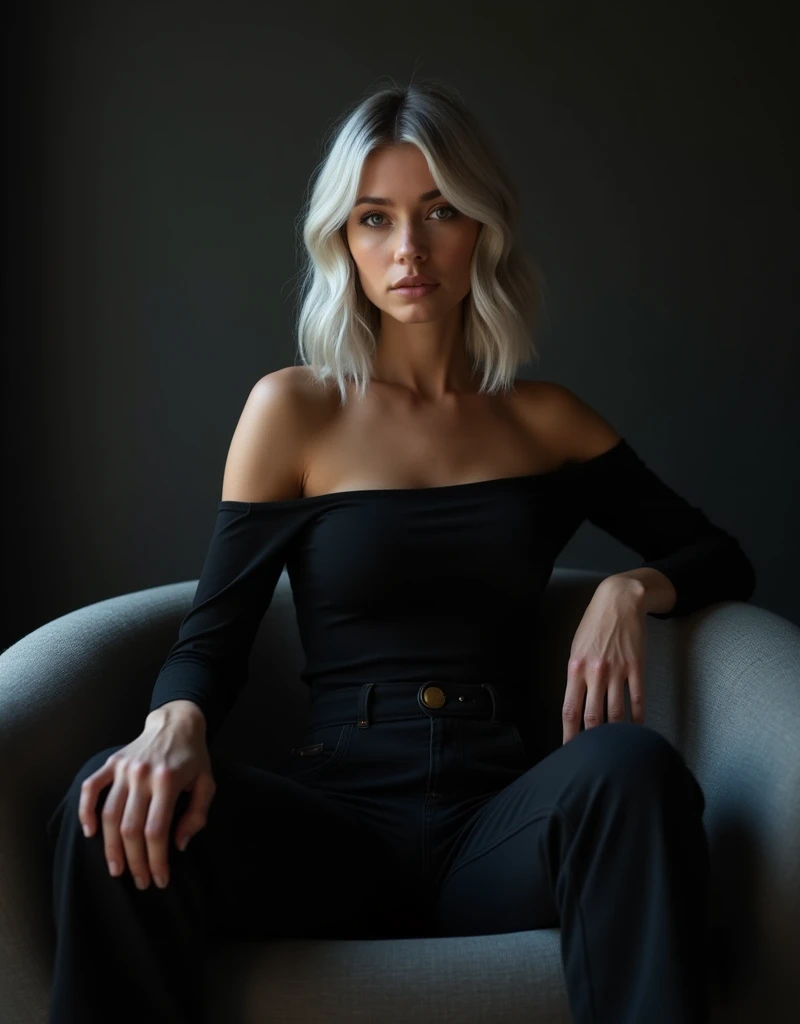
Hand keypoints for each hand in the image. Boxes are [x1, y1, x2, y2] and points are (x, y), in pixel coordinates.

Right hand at [78, 707, 215, 889]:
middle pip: (131, 829)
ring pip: (109, 815)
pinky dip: (86, 811)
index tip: (160, 880)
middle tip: (140, 882)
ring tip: (117, 870)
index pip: (157, 830)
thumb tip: (178, 845)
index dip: (156, 860)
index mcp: (168, 780)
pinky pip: (91, 789)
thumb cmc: (193, 757)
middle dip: (135, 861)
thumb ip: (197, 815)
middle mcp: (142, 774)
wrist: (176, 722)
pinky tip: (91, 832)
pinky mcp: (111, 763)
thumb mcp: (207, 783)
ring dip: (110, 848)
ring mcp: (123, 768)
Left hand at [562, 577, 647, 744]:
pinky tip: (637, 730)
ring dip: (615, 733)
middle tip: (592, 757)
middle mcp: (595, 672)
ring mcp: (617, 671)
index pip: (569, 709)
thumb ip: (576, 674)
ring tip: (615, 747)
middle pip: (592, 716)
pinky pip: (636, 699)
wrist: (619, 600)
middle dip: (592, 740)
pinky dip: (637, 718)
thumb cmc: (595, 624)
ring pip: (616, 712)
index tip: (568, 749)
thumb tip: (576, 701)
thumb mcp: (576, 647)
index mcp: (575, 668)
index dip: (568, 733)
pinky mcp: (636, 667)